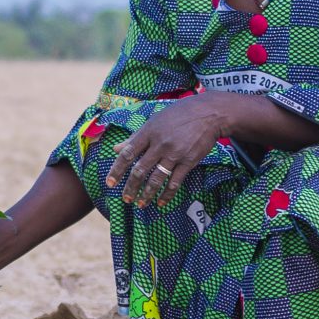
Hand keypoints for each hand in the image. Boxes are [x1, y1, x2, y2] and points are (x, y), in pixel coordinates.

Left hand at [105, 93, 228, 207]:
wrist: (208, 113)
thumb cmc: (179, 114)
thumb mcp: (154, 121)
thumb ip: (135, 136)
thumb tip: (116, 149)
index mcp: (148, 132)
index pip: (128, 154)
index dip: (117, 170)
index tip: (110, 183)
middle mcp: (159, 144)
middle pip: (140, 170)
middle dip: (131, 187)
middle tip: (125, 199)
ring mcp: (174, 154)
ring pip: (156, 178)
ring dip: (147, 194)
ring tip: (141, 204)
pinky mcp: (188, 161)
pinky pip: (175, 181)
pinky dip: (167, 194)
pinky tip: (161, 202)